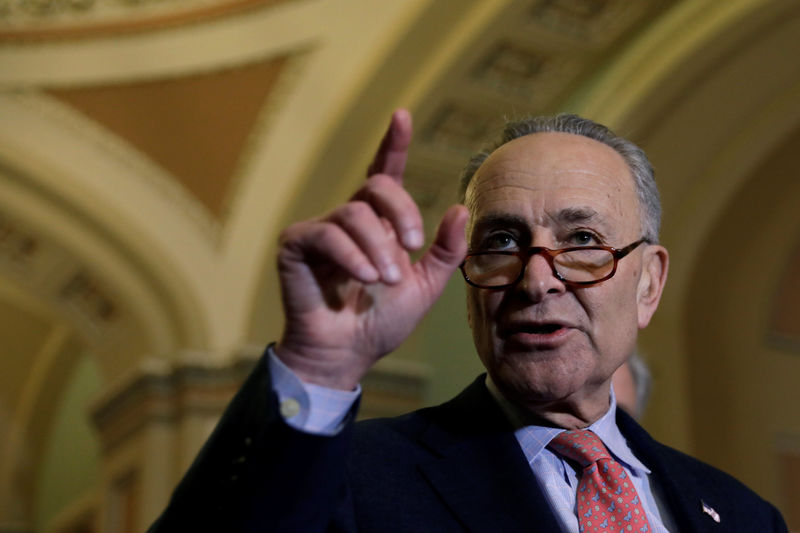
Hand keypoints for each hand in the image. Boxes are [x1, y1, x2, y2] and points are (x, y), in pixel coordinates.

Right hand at [274, 110, 467, 389]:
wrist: (347, 354)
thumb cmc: (380, 321)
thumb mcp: (424, 286)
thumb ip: (445, 251)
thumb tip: (461, 207)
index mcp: (379, 223)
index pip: (385, 173)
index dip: (393, 143)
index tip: (402, 115)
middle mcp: (349, 219)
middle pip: (376, 185)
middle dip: (401, 211)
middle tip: (412, 246)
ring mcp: (320, 230)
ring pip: (353, 213)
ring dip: (377, 248)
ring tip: (386, 281)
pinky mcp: (295, 245)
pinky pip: (325, 235)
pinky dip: (350, 255)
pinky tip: (363, 278)